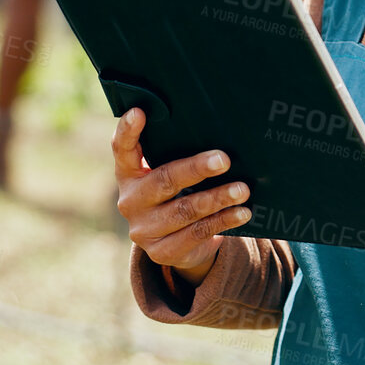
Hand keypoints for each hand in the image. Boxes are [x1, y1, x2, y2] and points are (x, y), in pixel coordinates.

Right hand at [112, 107, 251, 288]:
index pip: (122, 149)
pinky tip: (242, 212)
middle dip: (196, 169)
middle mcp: (131, 201)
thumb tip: (218, 131)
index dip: (127, 131)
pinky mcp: (162, 252)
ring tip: (242, 189)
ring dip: (217, 198)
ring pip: (185, 210)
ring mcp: (144, 230)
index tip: (139, 111)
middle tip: (224, 159)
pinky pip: (197, 233)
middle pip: (164, 181)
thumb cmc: (176, 194)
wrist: (176, 244)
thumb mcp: (169, 175)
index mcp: (128, 174)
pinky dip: (223, 220)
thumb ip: (176, 154)